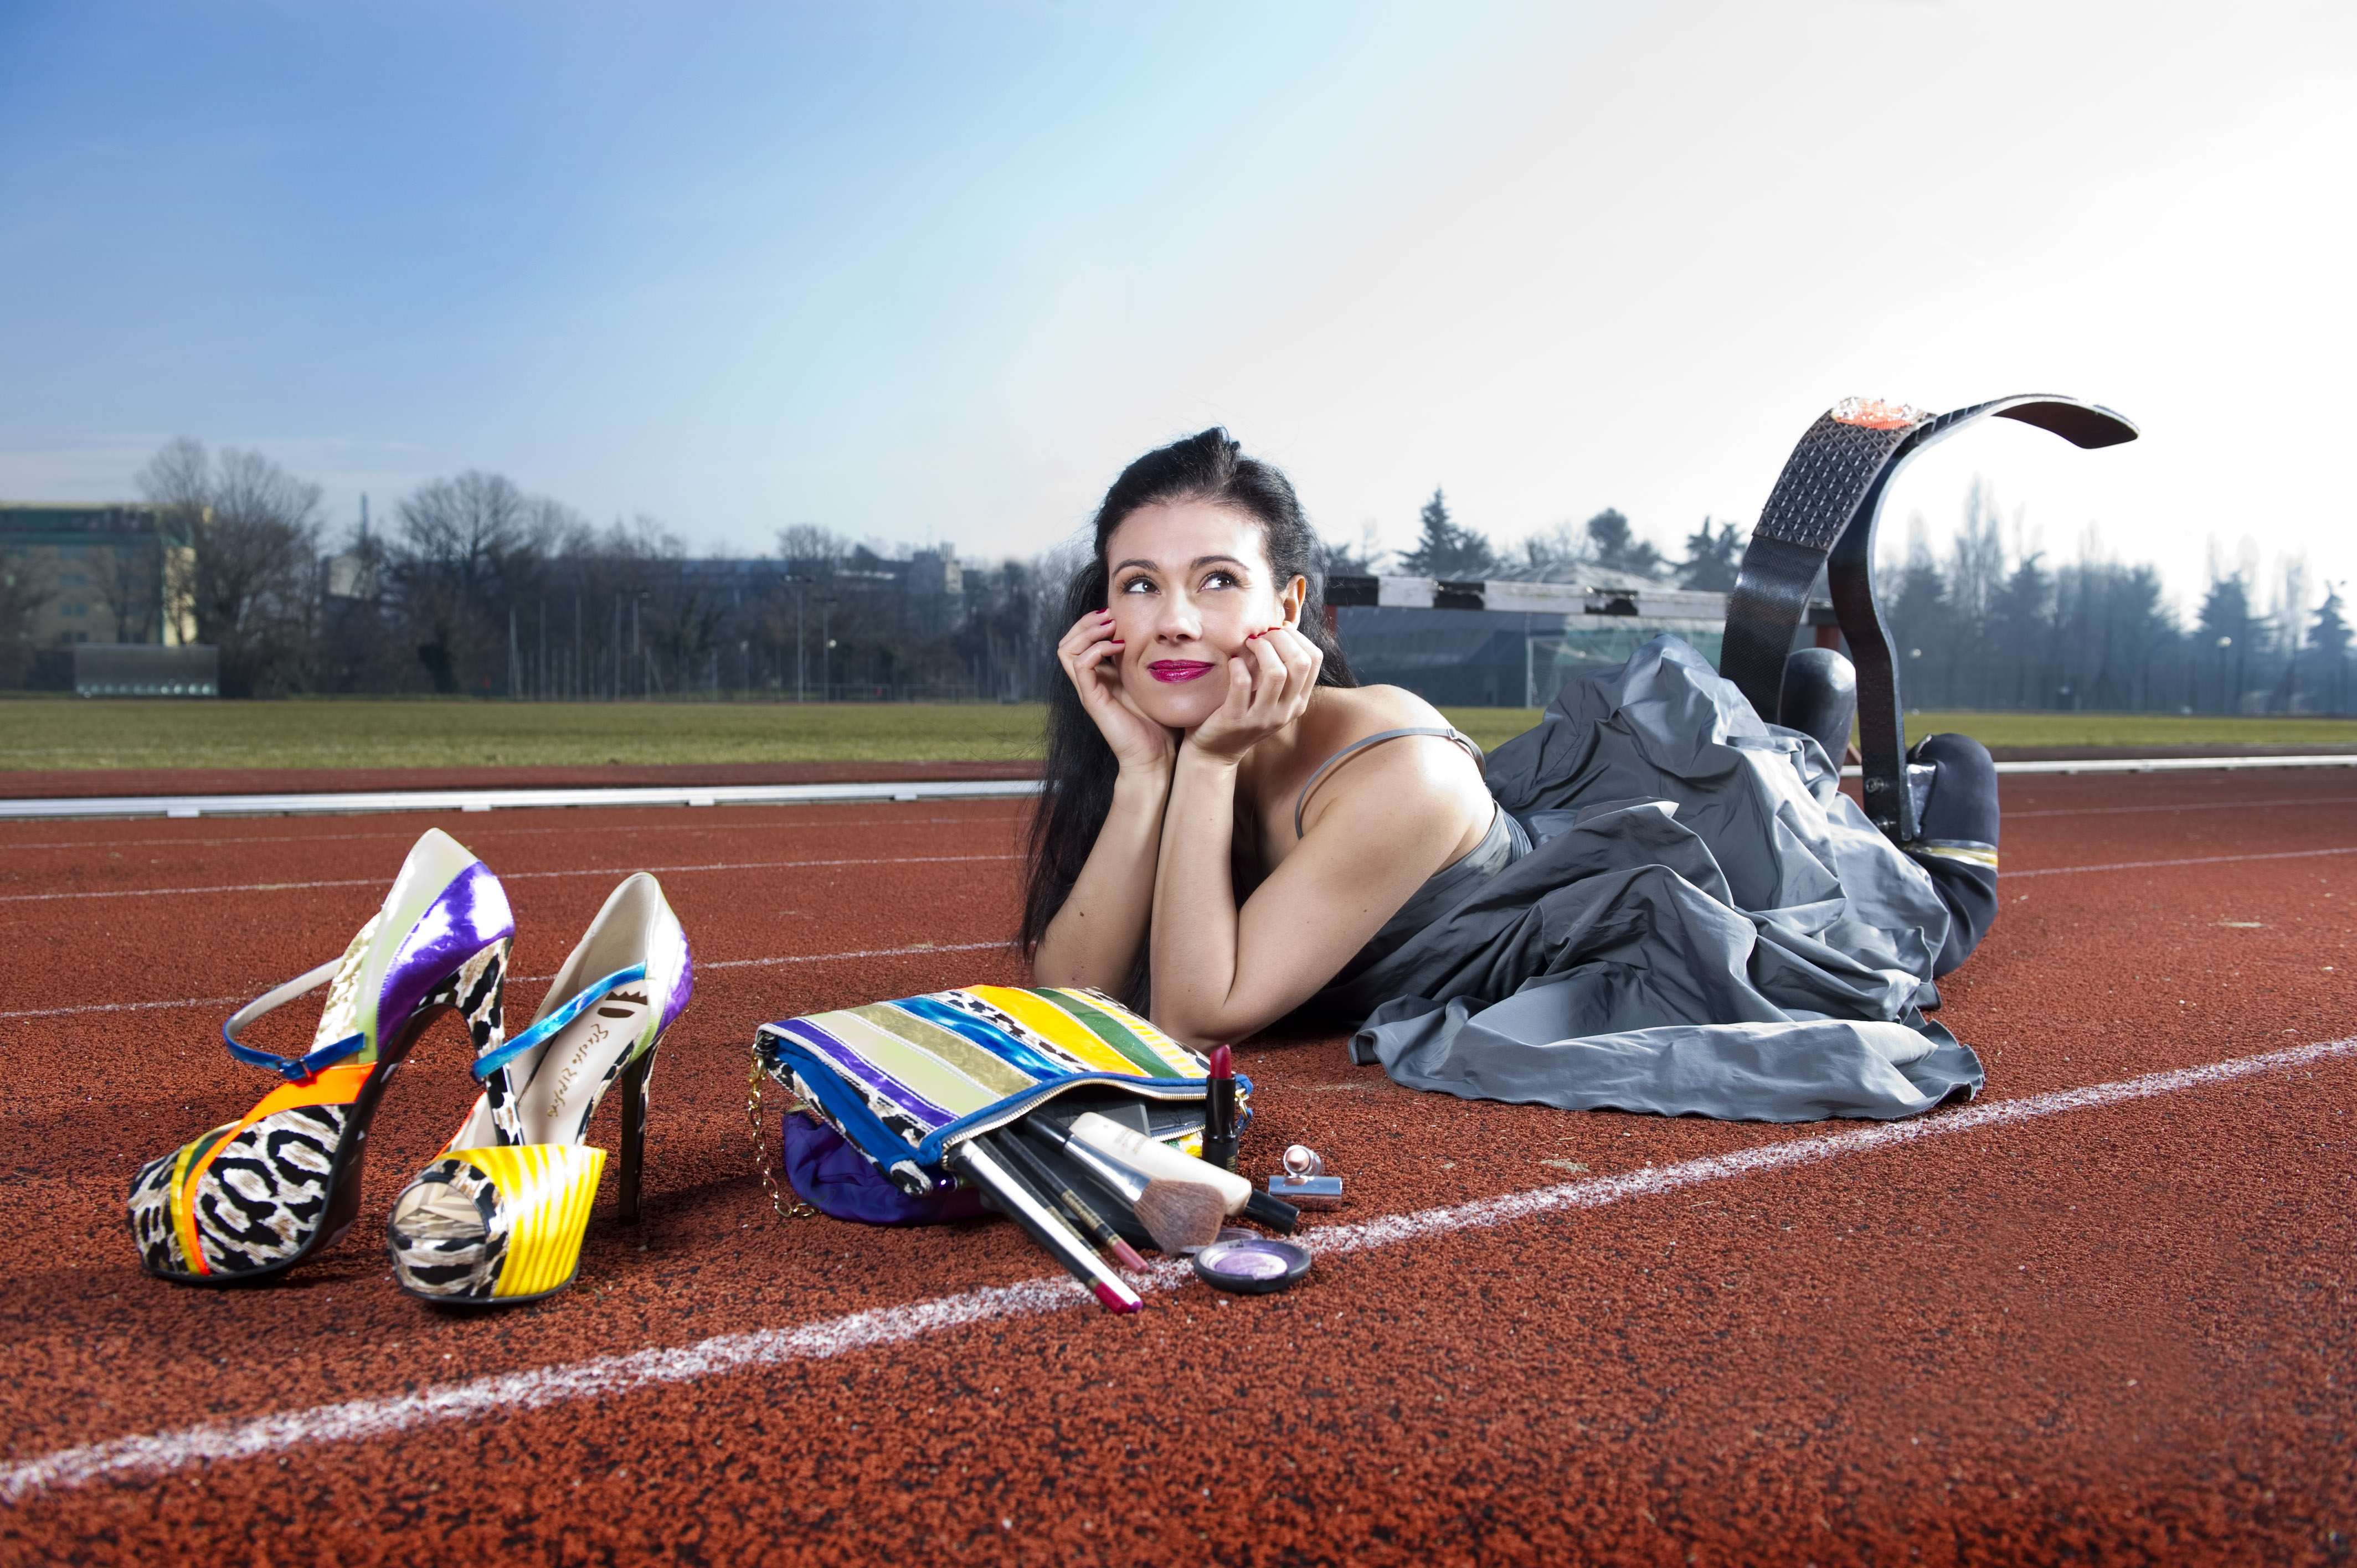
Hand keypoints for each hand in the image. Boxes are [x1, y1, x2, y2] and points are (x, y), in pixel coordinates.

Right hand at [1057, 609, 1175, 775]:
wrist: (1156, 757)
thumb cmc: (1159, 723)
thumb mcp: (1155, 682)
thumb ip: (1152, 661)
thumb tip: (1168, 635)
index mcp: (1103, 675)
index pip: (1081, 640)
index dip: (1094, 622)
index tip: (1117, 613)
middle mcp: (1091, 681)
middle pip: (1068, 641)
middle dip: (1086, 621)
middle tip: (1110, 614)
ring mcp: (1089, 690)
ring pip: (1066, 650)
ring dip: (1087, 631)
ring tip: (1110, 626)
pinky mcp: (1092, 699)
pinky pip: (1080, 666)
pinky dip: (1096, 649)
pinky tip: (1117, 647)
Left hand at [1185, 623, 1322, 764]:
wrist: (1215, 752)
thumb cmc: (1241, 714)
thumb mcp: (1269, 697)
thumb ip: (1279, 671)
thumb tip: (1281, 630)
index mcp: (1298, 702)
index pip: (1315, 659)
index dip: (1297, 637)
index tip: (1276, 632)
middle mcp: (1286, 711)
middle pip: (1300, 662)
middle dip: (1280, 638)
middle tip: (1260, 635)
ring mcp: (1262, 718)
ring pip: (1276, 673)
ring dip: (1261, 649)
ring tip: (1248, 644)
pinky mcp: (1236, 720)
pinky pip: (1242, 685)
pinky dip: (1237, 667)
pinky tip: (1232, 663)